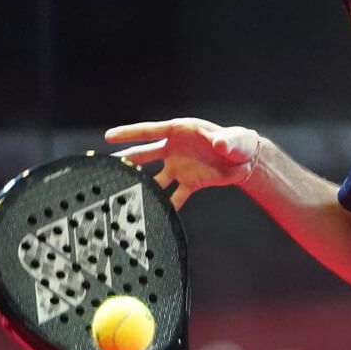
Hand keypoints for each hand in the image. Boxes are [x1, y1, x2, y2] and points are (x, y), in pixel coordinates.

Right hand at [104, 118, 259, 207]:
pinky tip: (154, 218)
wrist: (245, 160)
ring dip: (140, 187)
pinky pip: (173, 197)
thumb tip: (221, 144)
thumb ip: (226, 142)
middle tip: (105, 167)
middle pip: (144, 155)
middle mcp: (173, 149)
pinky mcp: (188, 183)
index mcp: (179, 131)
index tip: (108, 137)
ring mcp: (178, 167)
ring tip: (122, 196)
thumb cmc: (238, 142)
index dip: (128, 134)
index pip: (149, 132)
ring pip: (153, 178)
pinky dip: (165, 207)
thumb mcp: (234, 140)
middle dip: (125, 160)